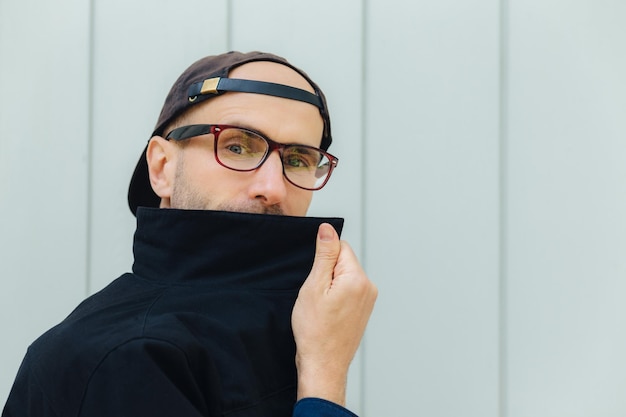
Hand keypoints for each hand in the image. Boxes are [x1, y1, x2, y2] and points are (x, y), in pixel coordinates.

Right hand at [291, 223, 377, 405]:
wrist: (324, 364)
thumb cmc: (315, 331)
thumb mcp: (313, 287)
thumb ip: (324, 255)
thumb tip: (328, 229)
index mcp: (357, 278)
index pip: (340, 247)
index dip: (322, 259)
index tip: (315, 279)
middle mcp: (368, 287)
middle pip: (344, 261)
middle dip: (327, 272)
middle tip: (316, 296)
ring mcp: (368, 300)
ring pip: (345, 276)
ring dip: (331, 285)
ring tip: (322, 307)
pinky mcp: (364, 309)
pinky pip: (348, 290)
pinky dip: (336, 296)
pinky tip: (328, 313)